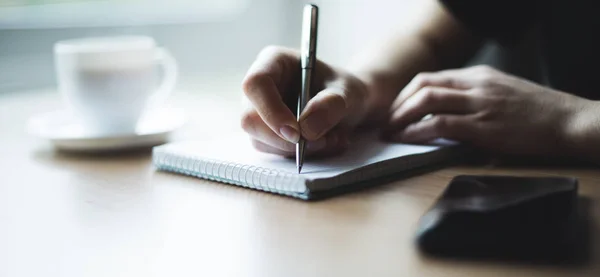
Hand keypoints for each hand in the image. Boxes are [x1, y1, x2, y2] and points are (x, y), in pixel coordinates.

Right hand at [241, 46, 368, 156]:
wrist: (347, 105)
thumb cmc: (343, 89)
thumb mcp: (348, 92)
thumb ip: (331, 105)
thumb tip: (306, 129)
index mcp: (273, 62)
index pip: (256, 84)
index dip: (271, 111)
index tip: (296, 133)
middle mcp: (260, 88)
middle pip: (250, 119)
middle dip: (284, 139)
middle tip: (320, 141)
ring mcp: (259, 112)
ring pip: (261, 141)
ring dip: (297, 149)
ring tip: (331, 139)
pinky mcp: (265, 134)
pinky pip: (274, 151)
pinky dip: (301, 155)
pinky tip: (324, 143)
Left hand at [384, 65, 590, 155]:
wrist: (570, 121)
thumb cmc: (539, 113)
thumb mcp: (503, 94)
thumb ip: (474, 99)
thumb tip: (445, 116)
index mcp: (478, 76)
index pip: (431, 78)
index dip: (407, 95)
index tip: (395, 110)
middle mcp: (475, 85)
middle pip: (422, 85)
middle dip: (398, 104)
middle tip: (386, 122)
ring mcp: (480, 104)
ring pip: (427, 101)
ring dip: (402, 117)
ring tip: (390, 132)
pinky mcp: (485, 126)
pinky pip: (441, 125)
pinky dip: (418, 132)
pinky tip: (407, 140)